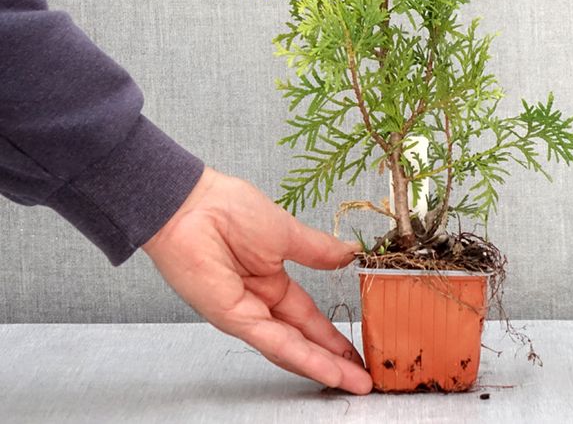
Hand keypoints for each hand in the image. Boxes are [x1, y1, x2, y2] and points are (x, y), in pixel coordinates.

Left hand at [142, 166, 372, 394]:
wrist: (194, 206)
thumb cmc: (230, 210)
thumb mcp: (288, 231)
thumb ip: (319, 250)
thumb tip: (350, 254)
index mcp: (271, 280)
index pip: (308, 316)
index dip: (332, 334)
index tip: (357, 348)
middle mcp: (259, 303)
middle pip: (303, 339)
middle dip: (334, 359)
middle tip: (363, 377)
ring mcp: (246, 314)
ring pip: (292, 347)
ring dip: (324, 366)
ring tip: (354, 381)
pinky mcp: (234, 319)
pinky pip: (275, 341)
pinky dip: (303, 357)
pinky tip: (326, 368)